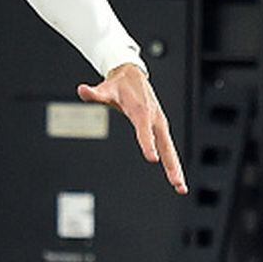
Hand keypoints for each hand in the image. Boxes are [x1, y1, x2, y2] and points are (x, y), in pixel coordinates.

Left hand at [77, 63, 187, 193]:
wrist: (133, 74)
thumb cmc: (119, 84)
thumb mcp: (106, 88)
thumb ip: (95, 93)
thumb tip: (82, 90)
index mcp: (141, 110)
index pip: (144, 129)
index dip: (148, 143)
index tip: (152, 158)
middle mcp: (154, 118)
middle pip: (165, 145)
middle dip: (171, 164)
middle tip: (176, 182)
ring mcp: (160, 124)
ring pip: (170, 149)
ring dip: (176, 168)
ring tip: (180, 188)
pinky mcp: (161, 128)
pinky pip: (169, 148)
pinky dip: (174, 162)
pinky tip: (176, 177)